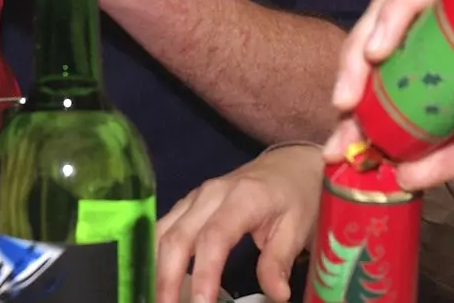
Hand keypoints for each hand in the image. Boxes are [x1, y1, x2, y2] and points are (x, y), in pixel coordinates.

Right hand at [156, 144, 325, 302]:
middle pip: (178, 237)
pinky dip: (156, 256)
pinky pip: (163, 228)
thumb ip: (279, 261)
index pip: (214, 238)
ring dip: (156, 269)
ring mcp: (195, 196)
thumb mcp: (297, 228)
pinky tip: (159, 280)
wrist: (289, 165)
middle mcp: (211, 194)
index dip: (204, 274)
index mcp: (243, 198)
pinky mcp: (188, 203)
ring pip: (163, 232)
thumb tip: (276, 295)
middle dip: (168, 279)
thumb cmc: (296, 196)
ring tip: (160, 299)